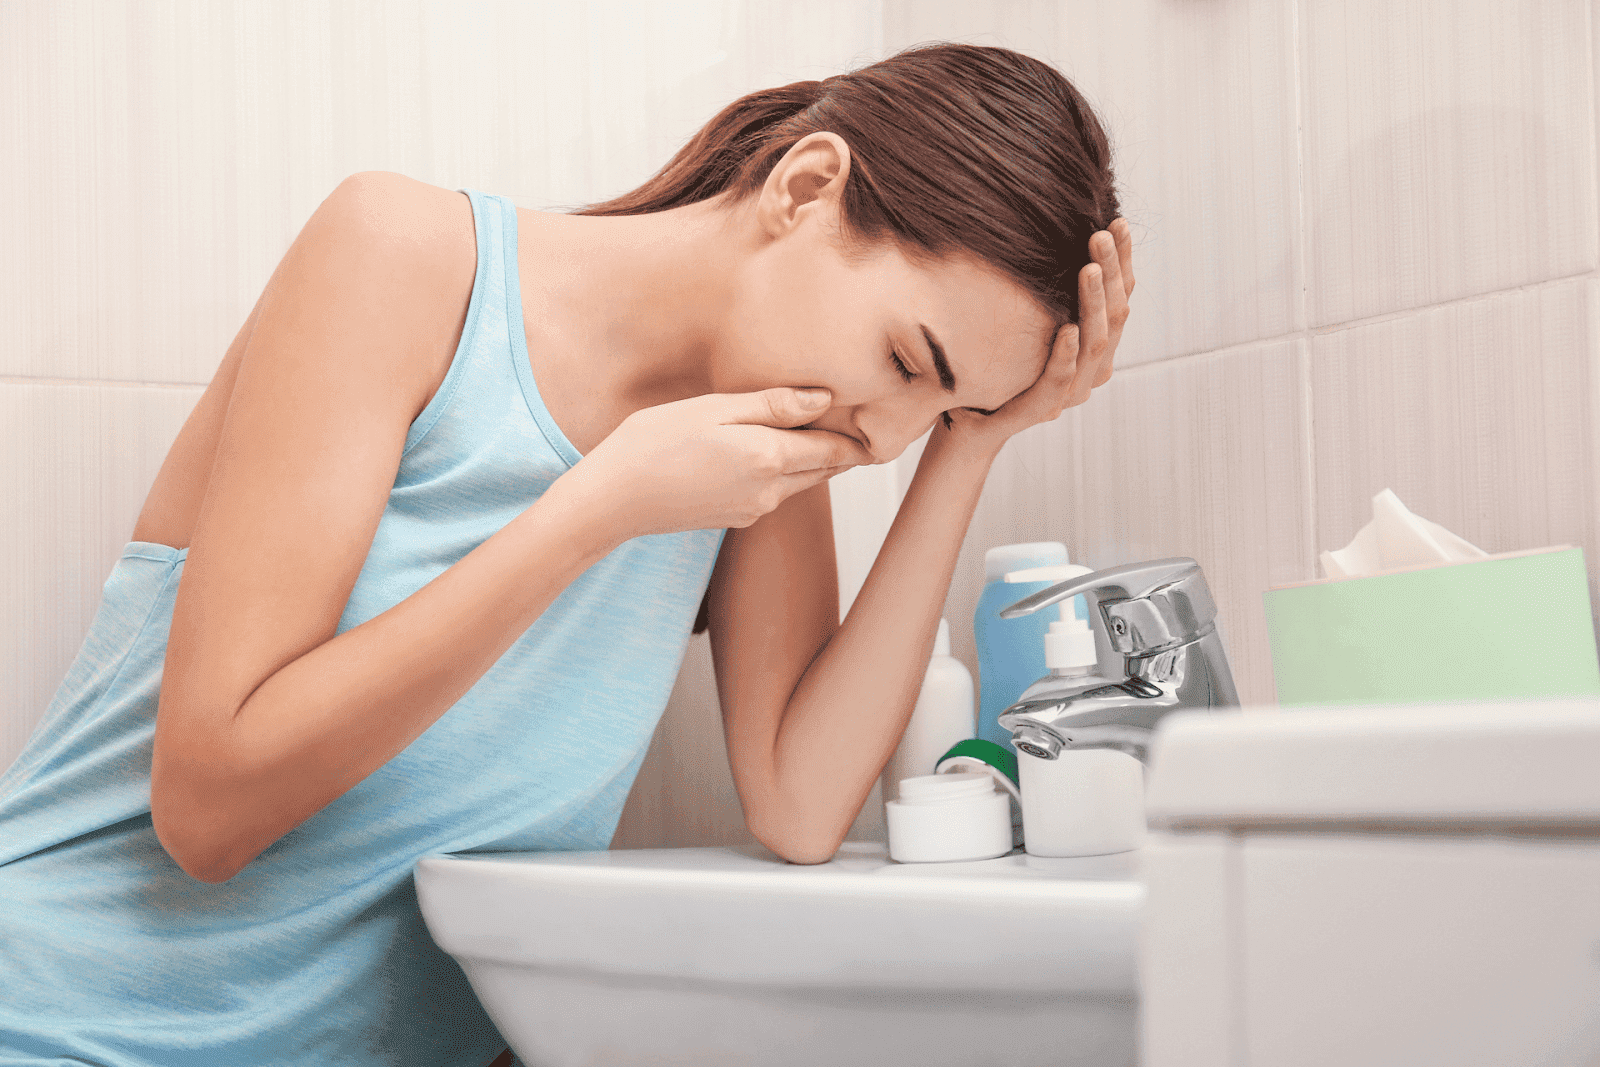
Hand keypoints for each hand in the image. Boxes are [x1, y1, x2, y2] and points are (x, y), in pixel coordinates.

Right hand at [559, 387, 874, 538]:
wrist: (613, 500)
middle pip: (824, 468)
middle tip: (862, 422)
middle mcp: (771, 491)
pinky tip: (764, 449)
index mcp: (770, 458)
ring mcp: (754, 510)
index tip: (883, 422)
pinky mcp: (735, 519)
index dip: (861, 436)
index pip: (835, 449)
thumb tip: (825, 398)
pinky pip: (773, 492)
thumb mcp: (713, 409)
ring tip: (816, 426)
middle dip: (843, 447)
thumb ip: (772, 405)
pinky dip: (781, 471)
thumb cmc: (653, 444)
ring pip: (799, 481)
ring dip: (810, 458)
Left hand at [939, 218, 1134, 450]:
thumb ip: (1047, 289)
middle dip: (1111, 272)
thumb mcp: (1027, 318)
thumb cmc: (1000, 363)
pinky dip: (1065, 353)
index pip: (1119, 297)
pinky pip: (1059, 379)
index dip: (1122, 262)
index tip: (1116, 222)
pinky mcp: (1042, 408)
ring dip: (1093, 303)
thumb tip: (1053, 230)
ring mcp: (1070, 391)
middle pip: (1114, 315)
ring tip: (1089, 269)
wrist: (967, 420)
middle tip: (1101, 235)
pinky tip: (1068, 328)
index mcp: (1094, 345)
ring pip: (1094, 344)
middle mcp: (1091, 368)